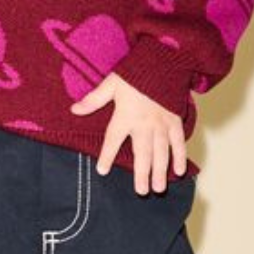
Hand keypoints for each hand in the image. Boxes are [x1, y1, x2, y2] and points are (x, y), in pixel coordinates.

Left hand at [70, 73, 186, 194]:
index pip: (113, 140)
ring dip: (161, 171)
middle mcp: (144, 124)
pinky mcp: (175, 121)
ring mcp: (161, 124)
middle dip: (142, 174)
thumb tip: (74, 109)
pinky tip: (179, 171)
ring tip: (159, 188)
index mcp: (125, 116)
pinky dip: (180, 156)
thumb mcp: (111, 83)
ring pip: (161, 152)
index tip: (103, 170)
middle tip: (142, 192)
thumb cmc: (135, 73)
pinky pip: (178, 142)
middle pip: (142, 153)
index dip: (107, 155)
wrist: (163, 61)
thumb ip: (94, 99)